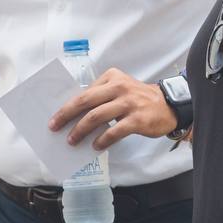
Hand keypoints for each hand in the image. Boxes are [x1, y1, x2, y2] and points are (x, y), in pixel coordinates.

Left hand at [47, 68, 177, 151]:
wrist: (167, 105)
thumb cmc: (138, 99)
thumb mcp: (120, 89)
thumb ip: (101, 97)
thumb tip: (75, 114)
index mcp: (112, 77)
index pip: (84, 92)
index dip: (67, 105)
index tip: (55, 116)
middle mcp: (119, 87)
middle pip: (86, 101)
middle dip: (67, 115)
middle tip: (55, 127)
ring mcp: (128, 103)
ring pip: (96, 116)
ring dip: (81, 130)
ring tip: (72, 140)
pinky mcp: (137, 119)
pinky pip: (114, 131)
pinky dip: (102, 140)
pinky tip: (96, 146)